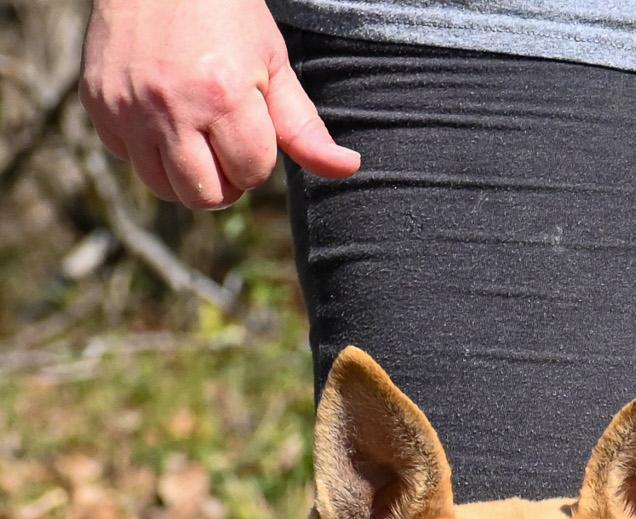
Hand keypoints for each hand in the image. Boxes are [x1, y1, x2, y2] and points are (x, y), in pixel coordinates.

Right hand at [81, 0, 359, 209]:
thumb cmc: (226, 17)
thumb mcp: (274, 65)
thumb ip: (305, 127)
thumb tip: (350, 169)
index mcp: (224, 97)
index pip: (250, 173)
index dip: (257, 158)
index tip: (251, 128)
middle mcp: (172, 106)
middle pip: (205, 196)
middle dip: (225, 182)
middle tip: (225, 146)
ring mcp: (128, 106)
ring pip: (163, 187)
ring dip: (185, 174)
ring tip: (195, 137)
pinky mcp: (98, 103)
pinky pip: (126, 157)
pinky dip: (146, 149)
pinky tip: (160, 116)